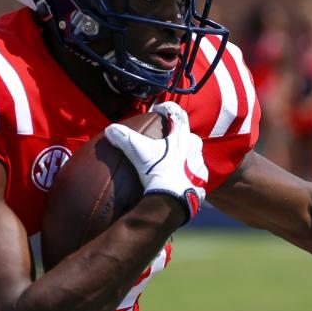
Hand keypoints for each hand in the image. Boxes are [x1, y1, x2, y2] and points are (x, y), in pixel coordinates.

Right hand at [104, 102, 207, 222]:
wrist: (171, 201)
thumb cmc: (157, 172)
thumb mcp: (139, 153)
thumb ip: (125, 138)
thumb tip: (110, 129)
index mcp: (181, 138)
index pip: (178, 114)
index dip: (168, 109)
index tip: (159, 110)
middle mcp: (194, 150)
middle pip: (189, 135)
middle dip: (179, 135)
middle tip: (167, 139)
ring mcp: (199, 167)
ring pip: (195, 155)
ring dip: (185, 155)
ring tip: (173, 161)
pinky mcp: (200, 184)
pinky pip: (196, 176)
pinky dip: (188, 175)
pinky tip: (179, 179)